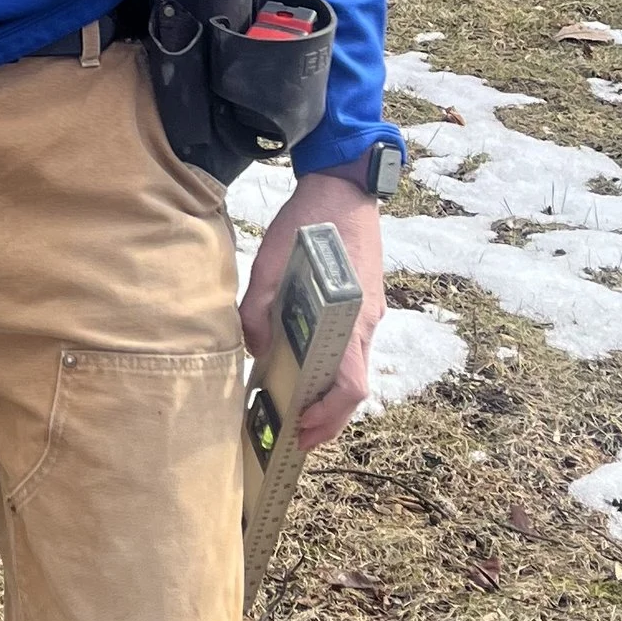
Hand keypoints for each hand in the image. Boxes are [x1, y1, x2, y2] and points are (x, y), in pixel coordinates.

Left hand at [239, 169, 386, 448]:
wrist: (346, 185)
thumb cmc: (311, 222)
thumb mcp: (271, 260)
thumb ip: (258, 307)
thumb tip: (253, 348)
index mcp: (349, 319)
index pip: (350, 387)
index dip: (327, 417)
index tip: (302, 434)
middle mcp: (365, 323)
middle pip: (353, 388)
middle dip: (327, 418)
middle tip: (295, 435)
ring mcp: (368, 313)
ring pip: (352, 368)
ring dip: (328, 394)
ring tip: (294, 404)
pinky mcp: (364, 301)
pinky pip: (350, 346)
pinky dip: (331, 366)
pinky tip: (303, 361)